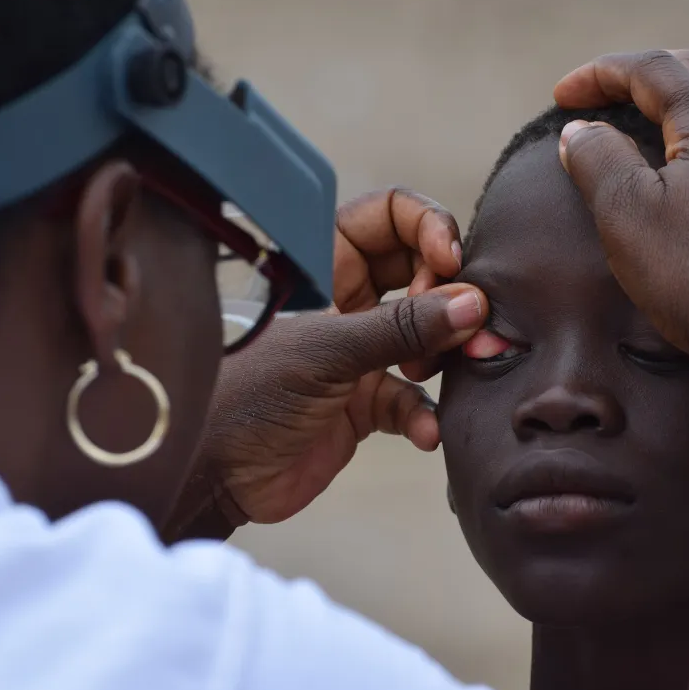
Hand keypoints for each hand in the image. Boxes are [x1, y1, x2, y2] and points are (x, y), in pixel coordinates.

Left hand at [166, 190, 484, 540]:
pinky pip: (414, 398)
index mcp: (324, 264)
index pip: (390, 215)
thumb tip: (472, 304)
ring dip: (445, 352)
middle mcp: (346, 300)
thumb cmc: (249, 395)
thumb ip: (401, 328)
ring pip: (427, 335)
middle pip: (421, 271)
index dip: (427, 227)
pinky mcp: (366, 404)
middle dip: (450, 293)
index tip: (448, 263)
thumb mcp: (327, 352)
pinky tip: (426, 431)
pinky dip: (425, 414)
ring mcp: (359, 352)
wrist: (216, 474)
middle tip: (463, 321)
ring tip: (441, 370)